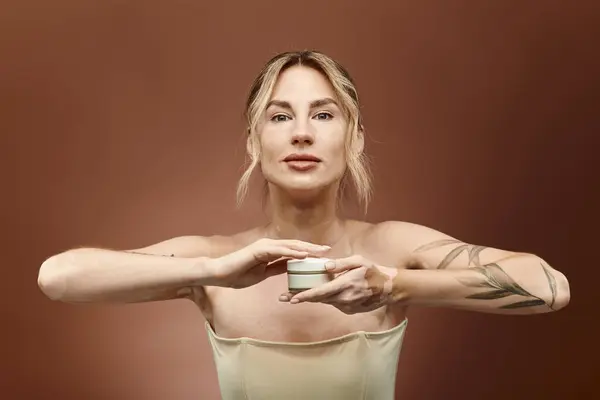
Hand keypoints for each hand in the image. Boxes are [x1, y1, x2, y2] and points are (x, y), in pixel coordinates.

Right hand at [211, 238, 329, 288]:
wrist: (220, 274)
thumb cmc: (238, 274)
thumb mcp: (263, 273)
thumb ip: (276, 268)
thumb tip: (290, 268)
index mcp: (270, 251)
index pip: (293, 251)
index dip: (308, 253)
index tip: (322, 256)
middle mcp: (269, 245)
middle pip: (295, 246)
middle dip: (312, 248)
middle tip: (328, 250)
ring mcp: (264, 246)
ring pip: (290, 246)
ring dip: (306, 248)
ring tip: (321, 251)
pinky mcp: (259, 250)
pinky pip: (279, 251)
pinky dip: (292, 252)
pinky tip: (304, 255)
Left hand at [280, 255, 397, 313]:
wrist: (390, 289)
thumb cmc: (373, 271)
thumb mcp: (358, 261)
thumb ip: (341, 264)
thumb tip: (325, 266)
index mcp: (344, 285)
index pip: (320, 292)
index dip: (304, 296)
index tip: (291, 298)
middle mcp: (344, 299)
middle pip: (318, 300)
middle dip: (300, 298)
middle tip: (283, 298)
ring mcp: (347, 306)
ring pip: (324, 302)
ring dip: (311, 298)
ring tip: (295, 295)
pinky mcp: (349, 310)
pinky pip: (333, 303)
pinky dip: (326, 298)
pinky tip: (321, 293)